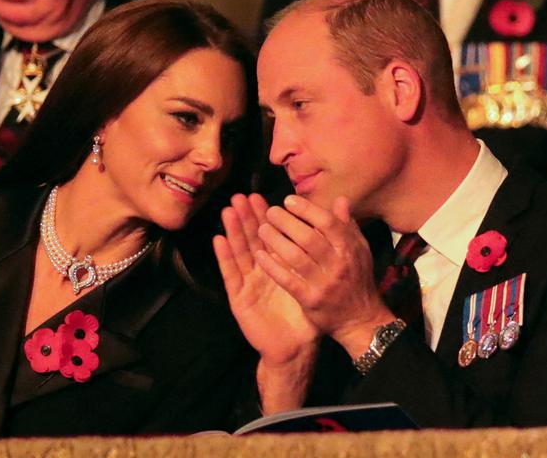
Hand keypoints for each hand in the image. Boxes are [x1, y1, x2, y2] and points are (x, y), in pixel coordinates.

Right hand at [213, 193, 318, 365]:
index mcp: (278, 266)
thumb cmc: (305, 316)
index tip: (260, 197)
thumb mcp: (314, 283)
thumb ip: (319, 258)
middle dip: (246, 218)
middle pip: (252, 240)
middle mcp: (260, 271)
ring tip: (228, 210)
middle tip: (240, 196)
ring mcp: (248, 284)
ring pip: (240, 252)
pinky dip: (224, 257)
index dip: (264, 217)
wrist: (294, 349)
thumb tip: (327, 241)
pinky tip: (219, 240)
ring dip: (233, 231)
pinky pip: (231, 275)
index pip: (270, 237)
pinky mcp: (239, 298)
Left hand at [255, 195, 394, 355]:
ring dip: (275, 240)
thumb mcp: (359, 250)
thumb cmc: (356, 278)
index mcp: (349, 248)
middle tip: (270, 212)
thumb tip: (340, 200)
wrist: (360, 318)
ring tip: (262, 229)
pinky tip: (260, 255)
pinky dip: (272, 266)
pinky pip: (287, 280)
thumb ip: (347, 226)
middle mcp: (337, 264)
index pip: (327, 223)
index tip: (288, 200)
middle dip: (285, 222)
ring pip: (295, 257)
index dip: (306, 209)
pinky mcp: (310, 300)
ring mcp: (323, 283)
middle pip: (308, 237)